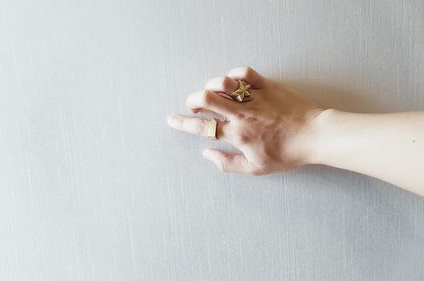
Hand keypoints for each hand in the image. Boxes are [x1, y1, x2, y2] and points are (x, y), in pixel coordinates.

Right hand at [167, 67, 324, 174]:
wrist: (316, 136)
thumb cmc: (288, 154)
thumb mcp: (256, 168)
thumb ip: (227, 163)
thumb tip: (207, 154)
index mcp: (237, 135)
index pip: (202, 128)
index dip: (182, 123)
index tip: (172, 119)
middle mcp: (242, 115)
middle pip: (205, 99)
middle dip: (192, 100)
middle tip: (196, 106)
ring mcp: (255, 98)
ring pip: (222, 84)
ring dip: (211, 86)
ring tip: (215, 93)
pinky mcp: (268, 86)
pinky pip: (245, 73)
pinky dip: (234, 75)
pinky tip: (234, 83)